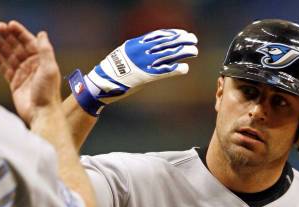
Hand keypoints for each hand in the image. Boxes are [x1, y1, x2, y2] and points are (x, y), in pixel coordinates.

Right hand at [0, 21, 61, 124]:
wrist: (42, 114)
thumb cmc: (48, 93)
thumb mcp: (49, 69)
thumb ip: (45, 50)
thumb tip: (42, 33)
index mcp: (42, 62)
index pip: (30, 42)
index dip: (20, 32)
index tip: (10, 24)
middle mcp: (33, 67)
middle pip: (18, 47)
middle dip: (8, 36)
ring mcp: (24, 75)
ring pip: (10, 56)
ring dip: (1, 46)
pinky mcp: (16, 84)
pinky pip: (5, 69)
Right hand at [69, 28, 197, 115]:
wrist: (104, 81)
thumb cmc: (113, 70)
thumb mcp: (125, 53)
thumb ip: (138, 50)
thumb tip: (147, 48)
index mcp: (137, 44)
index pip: (158, 35)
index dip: (172, 34)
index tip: (183, 33)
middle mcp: (142, 51)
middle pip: (166, 43)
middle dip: (181, 40)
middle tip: (193, 40)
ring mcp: (144, 63)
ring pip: (168, 55)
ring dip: (182, 53)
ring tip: (194, 51)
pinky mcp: (146, 76)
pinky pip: (164, 72)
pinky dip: (175, 70)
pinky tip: (185, 69)